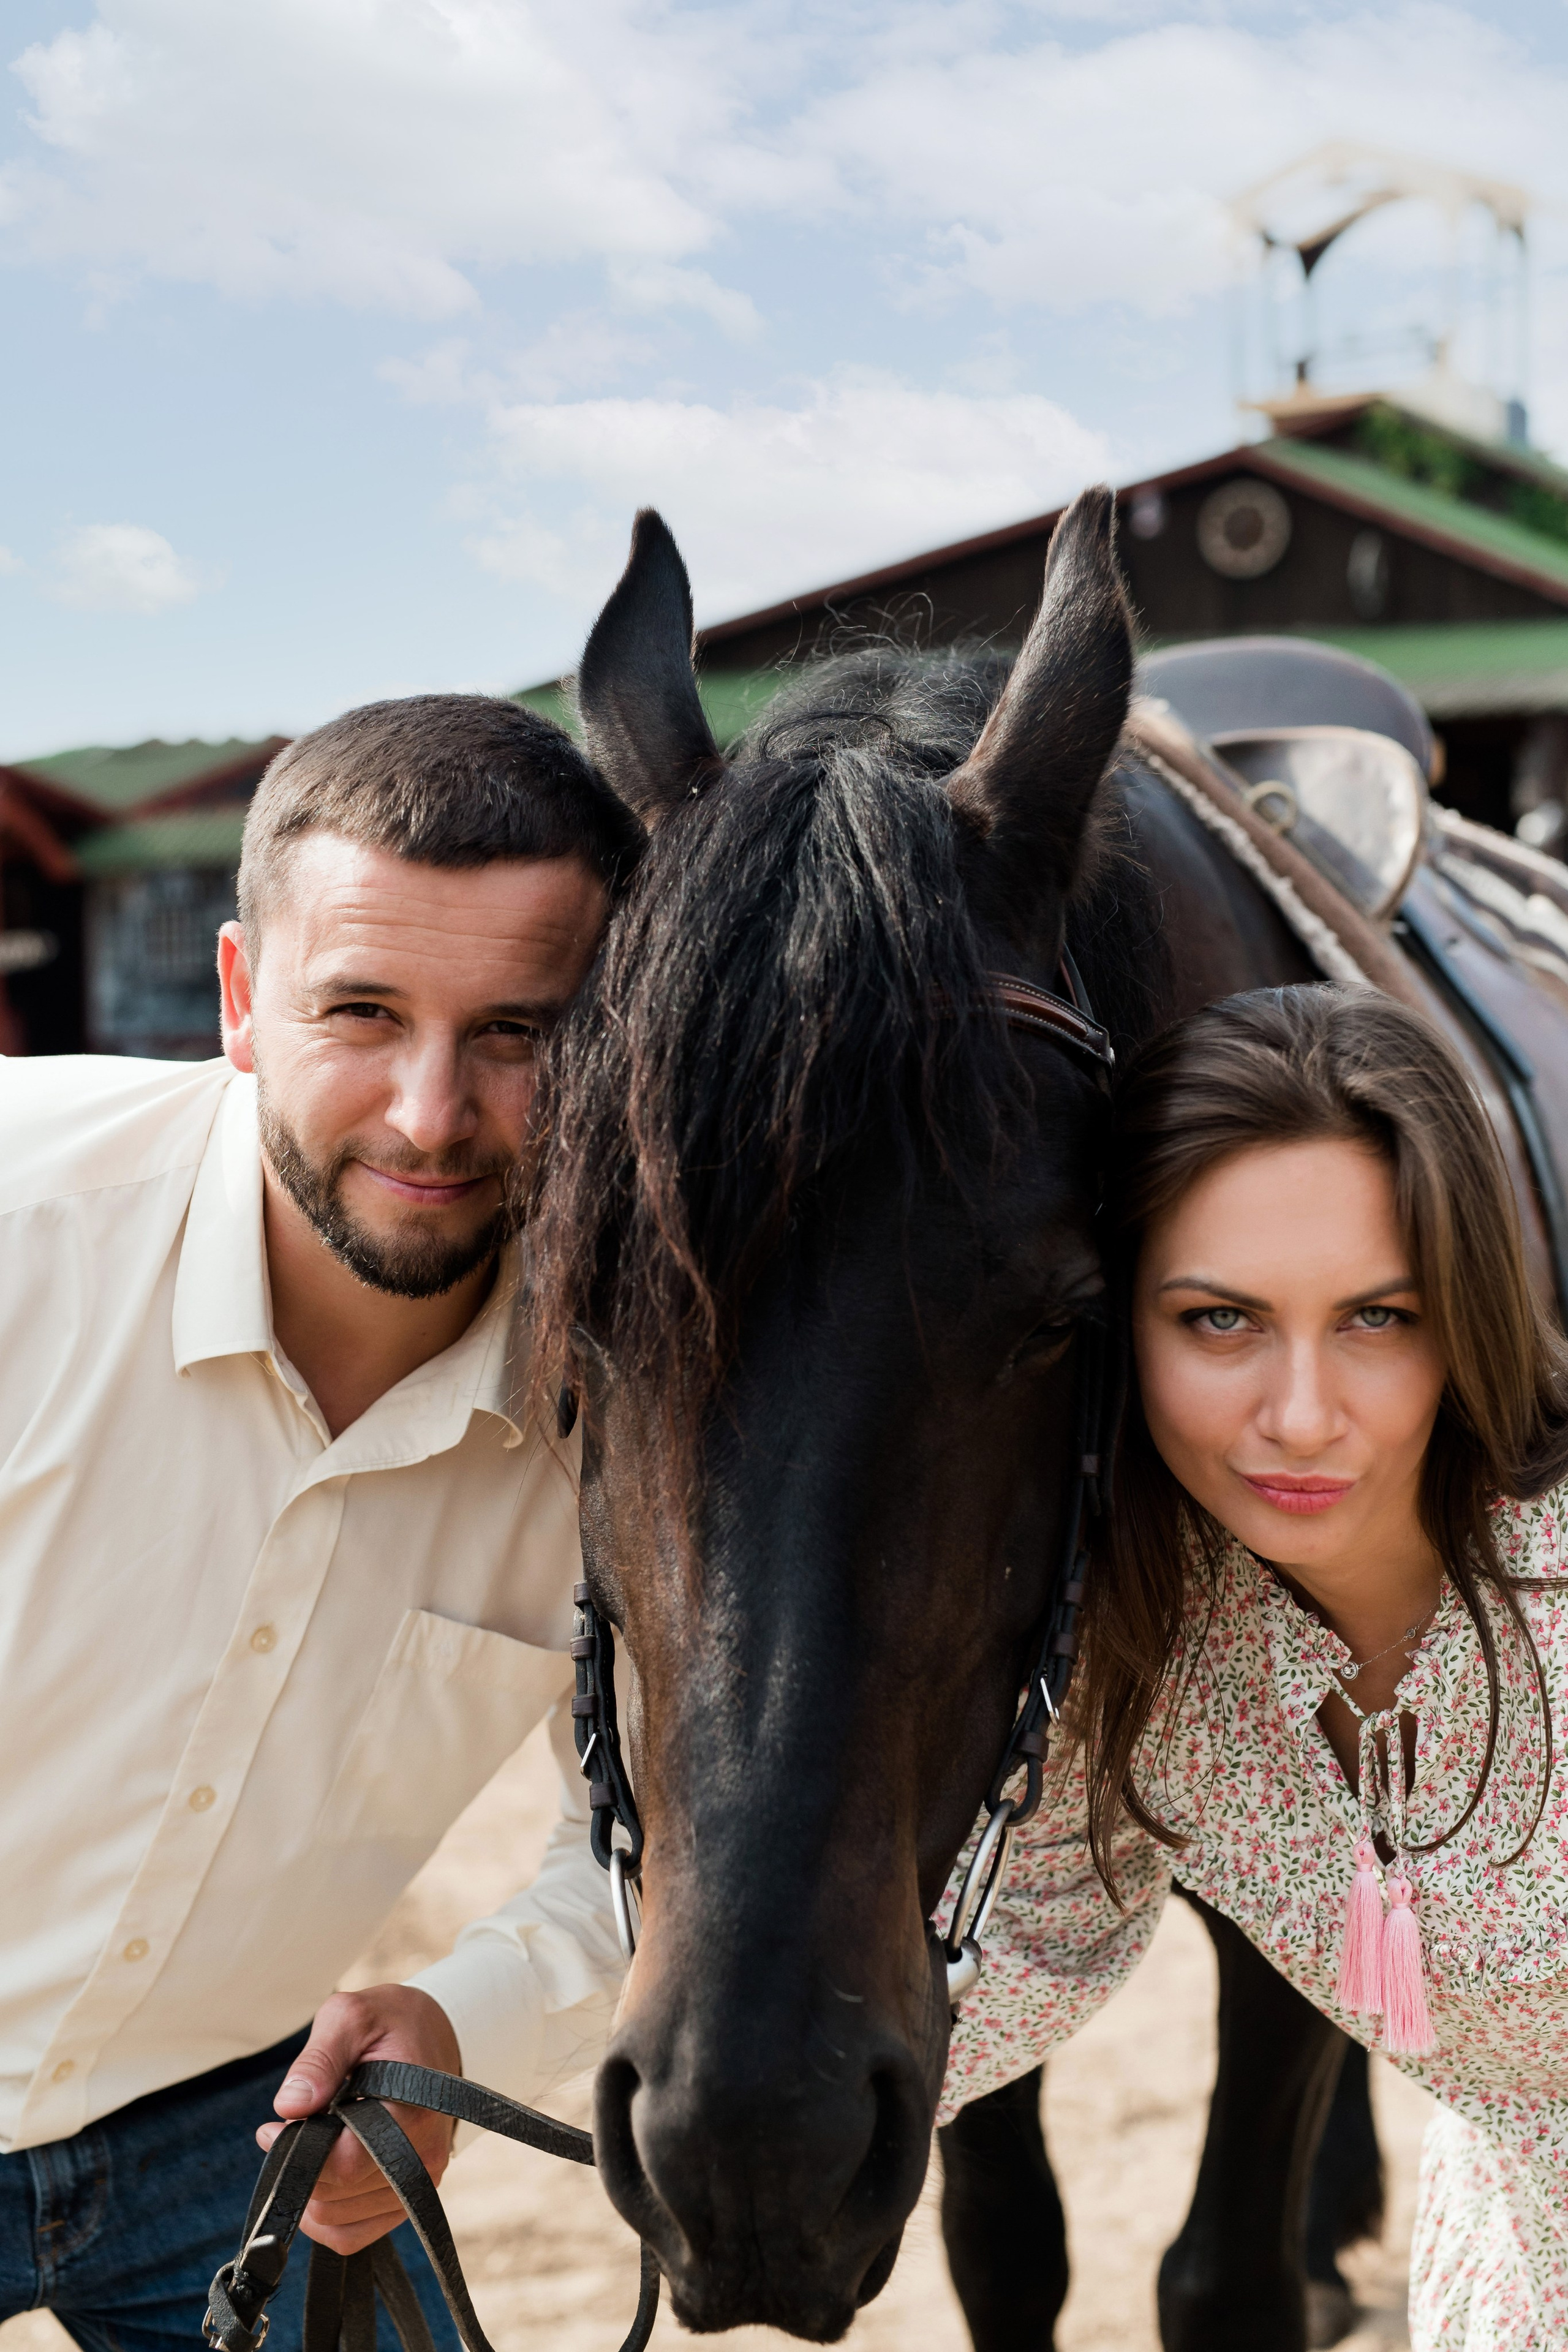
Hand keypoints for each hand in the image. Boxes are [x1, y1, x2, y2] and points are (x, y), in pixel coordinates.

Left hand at [256, 1984, 461, 2254]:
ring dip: (310, 2188)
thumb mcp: (350, 2017)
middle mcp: (423, 2159)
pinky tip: (319, 2174)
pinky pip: (351, 2235)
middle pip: (334, 2196)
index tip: (272, 2128)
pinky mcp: (407, 2201)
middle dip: (300, 2165)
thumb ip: (319, 2059)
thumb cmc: (390, 2024)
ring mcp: (419, 2185)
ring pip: (336, 2221)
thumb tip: (290, 2106)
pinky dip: (323, 2215)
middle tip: (291, 2127)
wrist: (432, 2036)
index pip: (344, 2165)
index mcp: (413, 2114)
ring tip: (310, 2141)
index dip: (298, 2152)